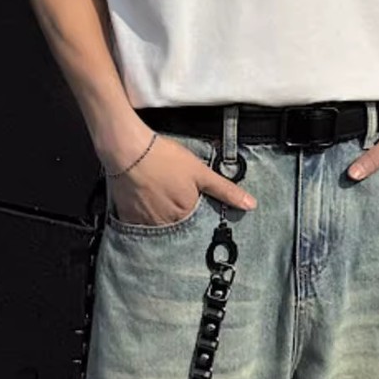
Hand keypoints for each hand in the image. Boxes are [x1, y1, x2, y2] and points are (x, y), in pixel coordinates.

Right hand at [104, 131, 256, 226]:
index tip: (190, 202)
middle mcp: (166, 224)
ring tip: (159, 199)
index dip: (196, 214)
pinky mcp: (129, 218)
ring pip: (159, 228)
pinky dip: (144, 218)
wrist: (127, 150)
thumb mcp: (200, 172)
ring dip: (162, 218)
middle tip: (172, 198)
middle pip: (178, 227)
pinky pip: (139, 226)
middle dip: (179, 218)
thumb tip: (250, 205)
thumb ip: (225, 190)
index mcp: (186, 214)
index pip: (198, 225)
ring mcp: (146, 223)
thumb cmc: (164, 158)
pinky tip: (145, 203)